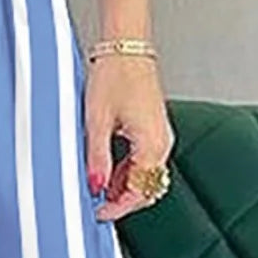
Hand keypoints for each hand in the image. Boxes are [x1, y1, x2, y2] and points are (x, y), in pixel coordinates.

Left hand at [83, 54, 173, 221]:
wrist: (126, 45)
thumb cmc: (114, 74)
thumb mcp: (97, 120)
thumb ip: (97, 158)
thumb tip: (95, 186)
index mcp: (152, 145)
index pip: (139, 192)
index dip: (117, 208)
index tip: (98, 212)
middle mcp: (162, 142)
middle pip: (147, 187)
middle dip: (122, 199)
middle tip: (97, 202)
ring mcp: (160, 134)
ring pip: (146, 173)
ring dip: (125, 184)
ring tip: (98, 183)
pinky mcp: (154, 125)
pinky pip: (145, 158)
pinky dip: (129, 169)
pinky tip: (109, 166)